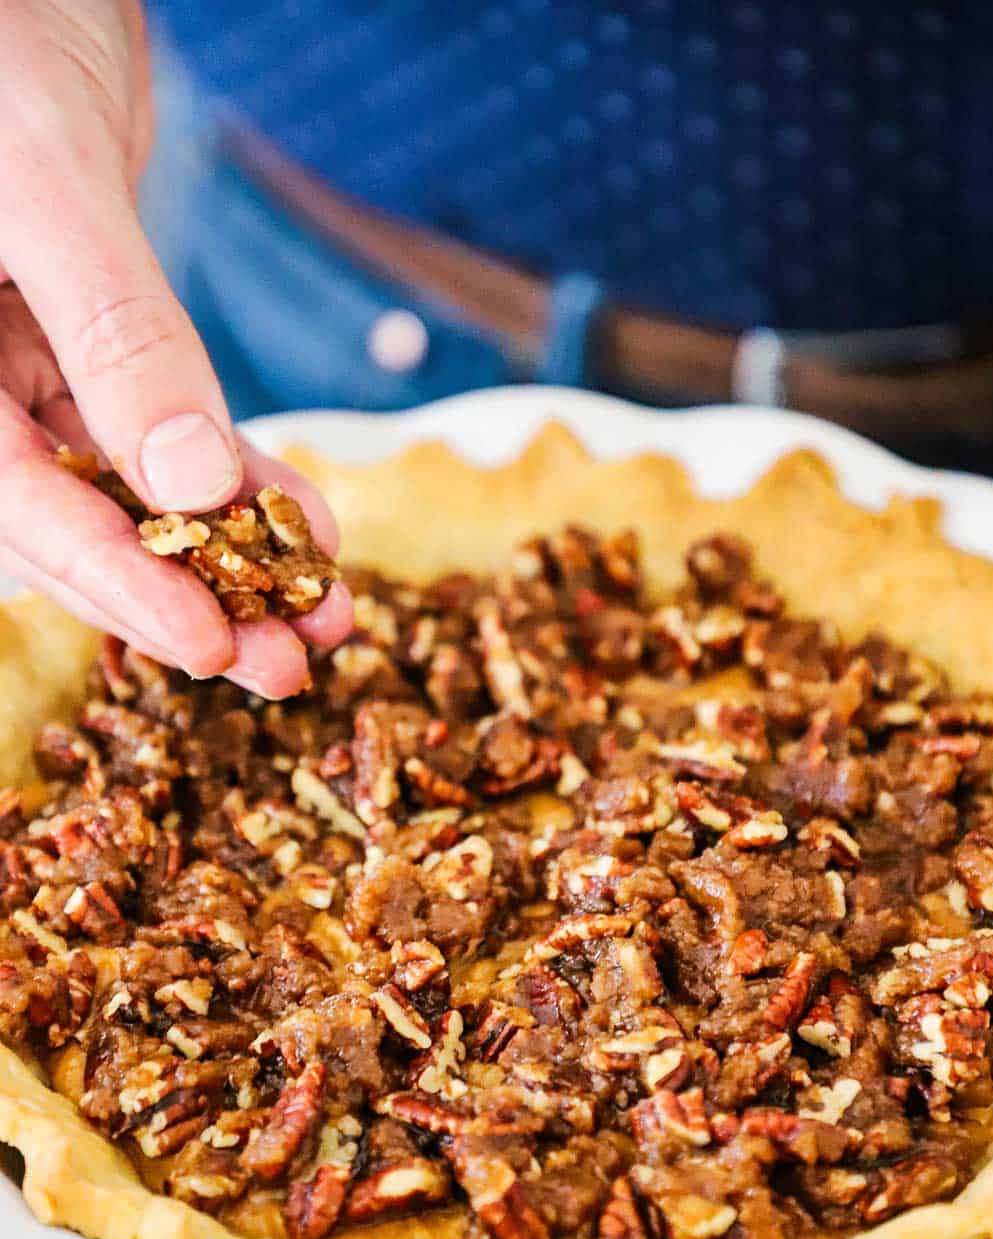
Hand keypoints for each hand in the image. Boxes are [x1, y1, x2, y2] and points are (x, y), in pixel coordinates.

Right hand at [0, 1, 351, 697]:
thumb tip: (191, 480)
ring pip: (130, 493)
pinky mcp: (84, 346)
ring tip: (322, 612)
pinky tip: (305, 520)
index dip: (121, 586)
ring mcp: (24, 370)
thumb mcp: (42, 182)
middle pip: (79, 528)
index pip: (19, 509)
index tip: (214, 646)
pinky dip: (234, 474)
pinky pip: (160, 432)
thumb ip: (114, 333)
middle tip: (289, 663)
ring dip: (229, 554)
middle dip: (192, 597)